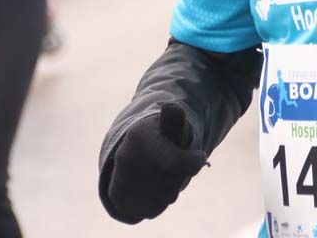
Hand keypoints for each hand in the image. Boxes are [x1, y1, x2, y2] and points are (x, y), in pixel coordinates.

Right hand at [104, 104, 207, 223]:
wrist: (129, 154)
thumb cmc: (158, 139)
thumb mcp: (166, 125)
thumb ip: (173, 117)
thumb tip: (172, 107)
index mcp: (139, 137)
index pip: (178, 162)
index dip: (194, 162)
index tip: (199, 156)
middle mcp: (126, 158)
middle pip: (174, 184)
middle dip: (180, 176)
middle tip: (174, 165)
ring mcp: (120, 179)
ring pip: (166, 198)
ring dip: (170, 190)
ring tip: (163, 176)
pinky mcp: (117, 198)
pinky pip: (153, 210)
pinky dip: (159, 203)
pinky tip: (154, 189)